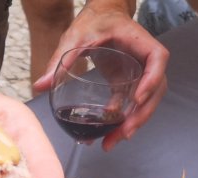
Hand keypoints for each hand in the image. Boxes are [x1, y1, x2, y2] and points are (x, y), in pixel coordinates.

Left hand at [31, 0, 167, 150]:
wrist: (99, 16)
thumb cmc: (93, 21)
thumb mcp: (74, 37)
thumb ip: (60, 60)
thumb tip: (40, 86)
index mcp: (138, 41)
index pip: (157, 58)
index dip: (152, 79)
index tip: (136, 98)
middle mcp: (143, 58)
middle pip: (155, 88)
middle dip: (141, 114)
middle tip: (123, 134)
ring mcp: (137, 72)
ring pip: (145, 101)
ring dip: (132, 123)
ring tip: (111, 142)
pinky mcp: (126, 82)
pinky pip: (129, 104)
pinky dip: (120, 120)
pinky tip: (106, 135)